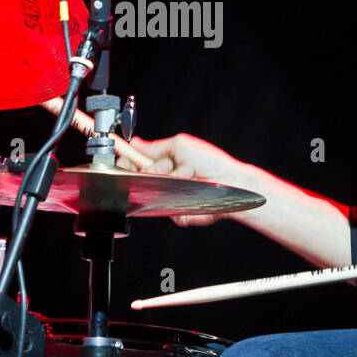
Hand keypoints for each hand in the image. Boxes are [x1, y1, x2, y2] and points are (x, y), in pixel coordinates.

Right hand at [118, 133, 249, 225]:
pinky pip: (164, 207)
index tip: (125, 159)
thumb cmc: (211, 161)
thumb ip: (155, 147)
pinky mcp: (176, 213)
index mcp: (163, 162)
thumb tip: (134, 144)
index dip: (127, 162)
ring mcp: (168, 197)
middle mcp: (163, 180)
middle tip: (170, 164)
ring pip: (151, 191)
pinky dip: (177, 195)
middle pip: (139, 177)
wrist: (231, 183)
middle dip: (154, 168)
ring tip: (189, 174)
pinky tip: (190, 189)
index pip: (134, 163)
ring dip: (171, 178)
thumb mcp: (181, 145)